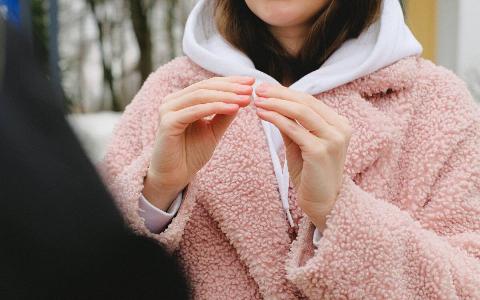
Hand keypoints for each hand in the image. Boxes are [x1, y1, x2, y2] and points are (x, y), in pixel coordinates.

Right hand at [143, 76, 254, 209]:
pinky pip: (195, 111)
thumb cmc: (191, 154)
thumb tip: (242, 97)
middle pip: (205, 87)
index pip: (209, 85)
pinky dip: (215, 108)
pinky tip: (233, 108)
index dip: (231, 81)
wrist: (175, 176)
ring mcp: (168, 110)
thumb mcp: (213, 131)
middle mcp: (172, 101)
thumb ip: (224, 114)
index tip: (252, 82)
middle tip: (251, 88)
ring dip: (226, 96)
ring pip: (201, 96)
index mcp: (182, 100)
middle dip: (231, 87)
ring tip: (246, 98)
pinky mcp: (168, 123)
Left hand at [254, 83, 351, 231]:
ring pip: (300, 112)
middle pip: (305, 102)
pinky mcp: (320, 151)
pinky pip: (294, 129)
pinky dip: (275, 118)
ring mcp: (332, 139)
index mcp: (338, 124)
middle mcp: (340, 128)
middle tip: (258, 89)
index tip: (265, 88)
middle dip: (279, 94)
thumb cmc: (309, 174)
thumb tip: (272, 103)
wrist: (322, 202)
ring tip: (257, 100)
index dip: (286, 92)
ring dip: (276, 103)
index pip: (309, 100)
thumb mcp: (300, 144)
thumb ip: (291, 124)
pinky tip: (261, 114)